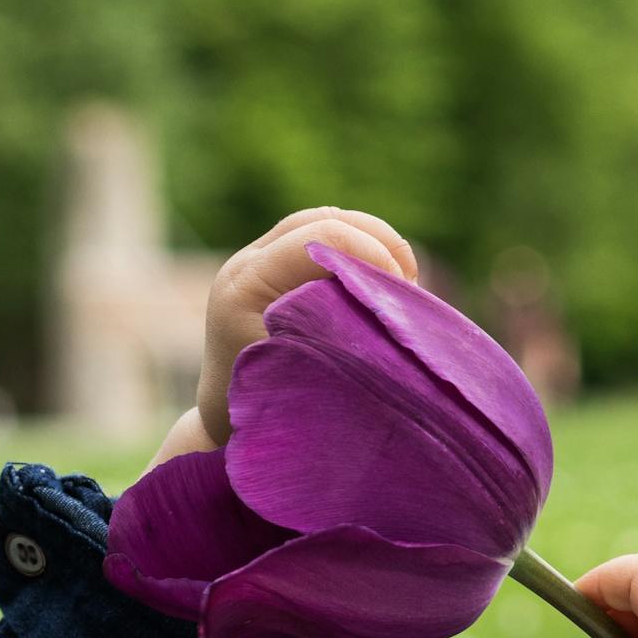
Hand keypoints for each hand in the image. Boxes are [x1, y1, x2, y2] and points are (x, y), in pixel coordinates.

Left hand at [194, 209, 421, 450]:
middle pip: (324, 219)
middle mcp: (247, 262)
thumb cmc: (270, 410)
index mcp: (246, 284)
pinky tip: (387, 284)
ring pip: (327, 221)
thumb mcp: (311, 377)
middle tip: (409, 286)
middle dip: (379, 243)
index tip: (403, 293)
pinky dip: (363, 252)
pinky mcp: (275, 265)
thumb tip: (400, 309)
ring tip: (403, 283)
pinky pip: (325, 239)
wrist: (229, 419)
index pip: (318, 238)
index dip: (372, 254)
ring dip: (375, 243)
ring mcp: (259, 259)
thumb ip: (345, 337)